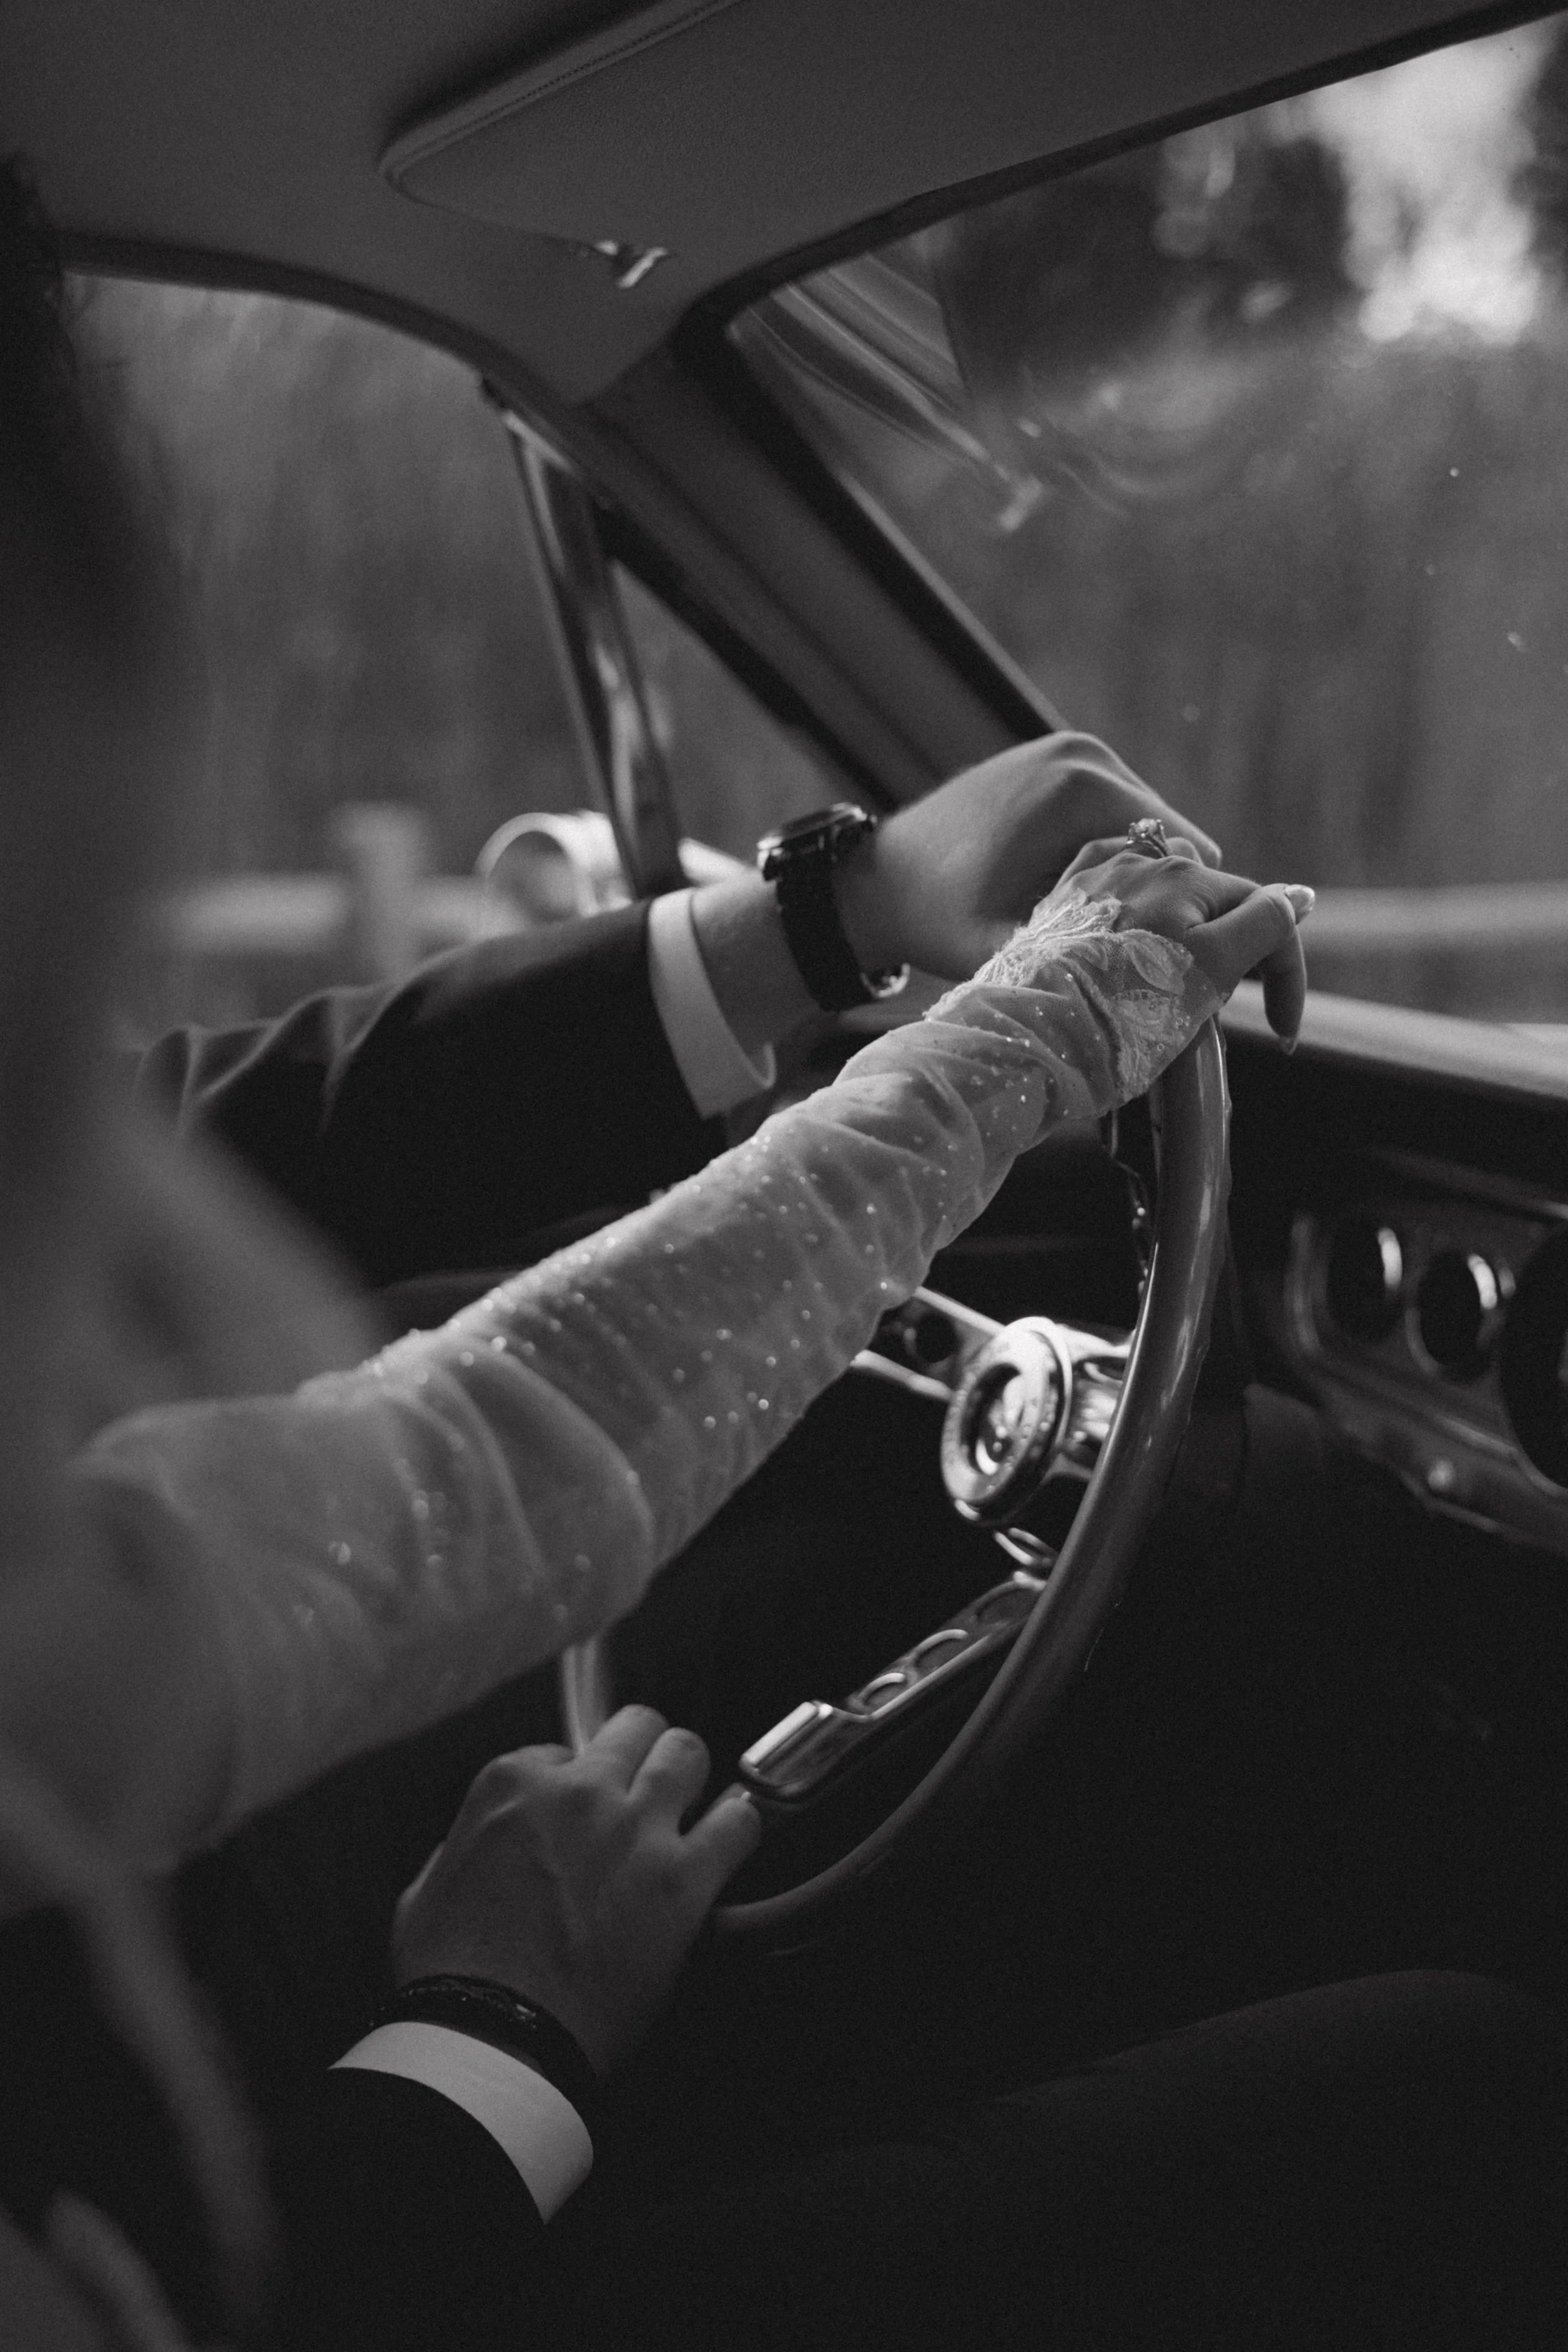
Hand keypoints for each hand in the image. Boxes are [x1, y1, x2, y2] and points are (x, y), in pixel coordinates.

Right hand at [391, 1707, 760, 2076]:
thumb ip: (464, 1845)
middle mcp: (578, 1790)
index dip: (573, 1787)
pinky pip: (739, 1823)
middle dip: (640, 1755)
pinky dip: (739, 1829)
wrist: (492, 2038)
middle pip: (637, 1728)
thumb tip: (490, 1840)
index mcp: (513, 1782)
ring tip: (689, 1810)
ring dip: (689, 1780)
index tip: (577, 1820)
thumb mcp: (427, 1888)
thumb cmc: (452, 1975)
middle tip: (642, 1794)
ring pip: (688, 1753)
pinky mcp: (681, 1880)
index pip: (564, 1751)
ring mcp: (635, 1829)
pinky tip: (729, 1844)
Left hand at [835, 731, 1222, 979]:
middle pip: (1172, 834)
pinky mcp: (1060, 759)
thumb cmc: (939, 917)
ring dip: (1136, 870)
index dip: (1183, 904)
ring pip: (1146, 825)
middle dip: (1162, 886)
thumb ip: (1084, 955)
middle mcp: (1084, 756)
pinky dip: (1109, 849)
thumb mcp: (1009, 948)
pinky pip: (1114, 811)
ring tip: (1099, 919)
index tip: (1165, 949)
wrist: (880, 879)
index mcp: (1081, 791)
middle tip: (1132, 940)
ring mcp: (1072, 750)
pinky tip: (1078, 891)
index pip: (1187, 850)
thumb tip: (1160, 980)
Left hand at [1052, 837, 1313, 1042]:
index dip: (1284, 975)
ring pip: (1166, 898)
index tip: (1282, 1036)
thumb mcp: (1211, 969)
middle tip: (1219, 1015)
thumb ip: (1262, 926)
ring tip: (1171, 993)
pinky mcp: (1061, 904)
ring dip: (1185, 938)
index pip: (1263, 912)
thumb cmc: (1123, 1009)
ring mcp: (1096, 879)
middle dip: (1232, 956)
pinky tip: (1130, 951)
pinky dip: (1135, 924)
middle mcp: (1142, 861)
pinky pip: (1114, 900)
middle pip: (1214, 905)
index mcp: (1187, 873)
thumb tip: (1300, 896)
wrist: (1029, 1034)